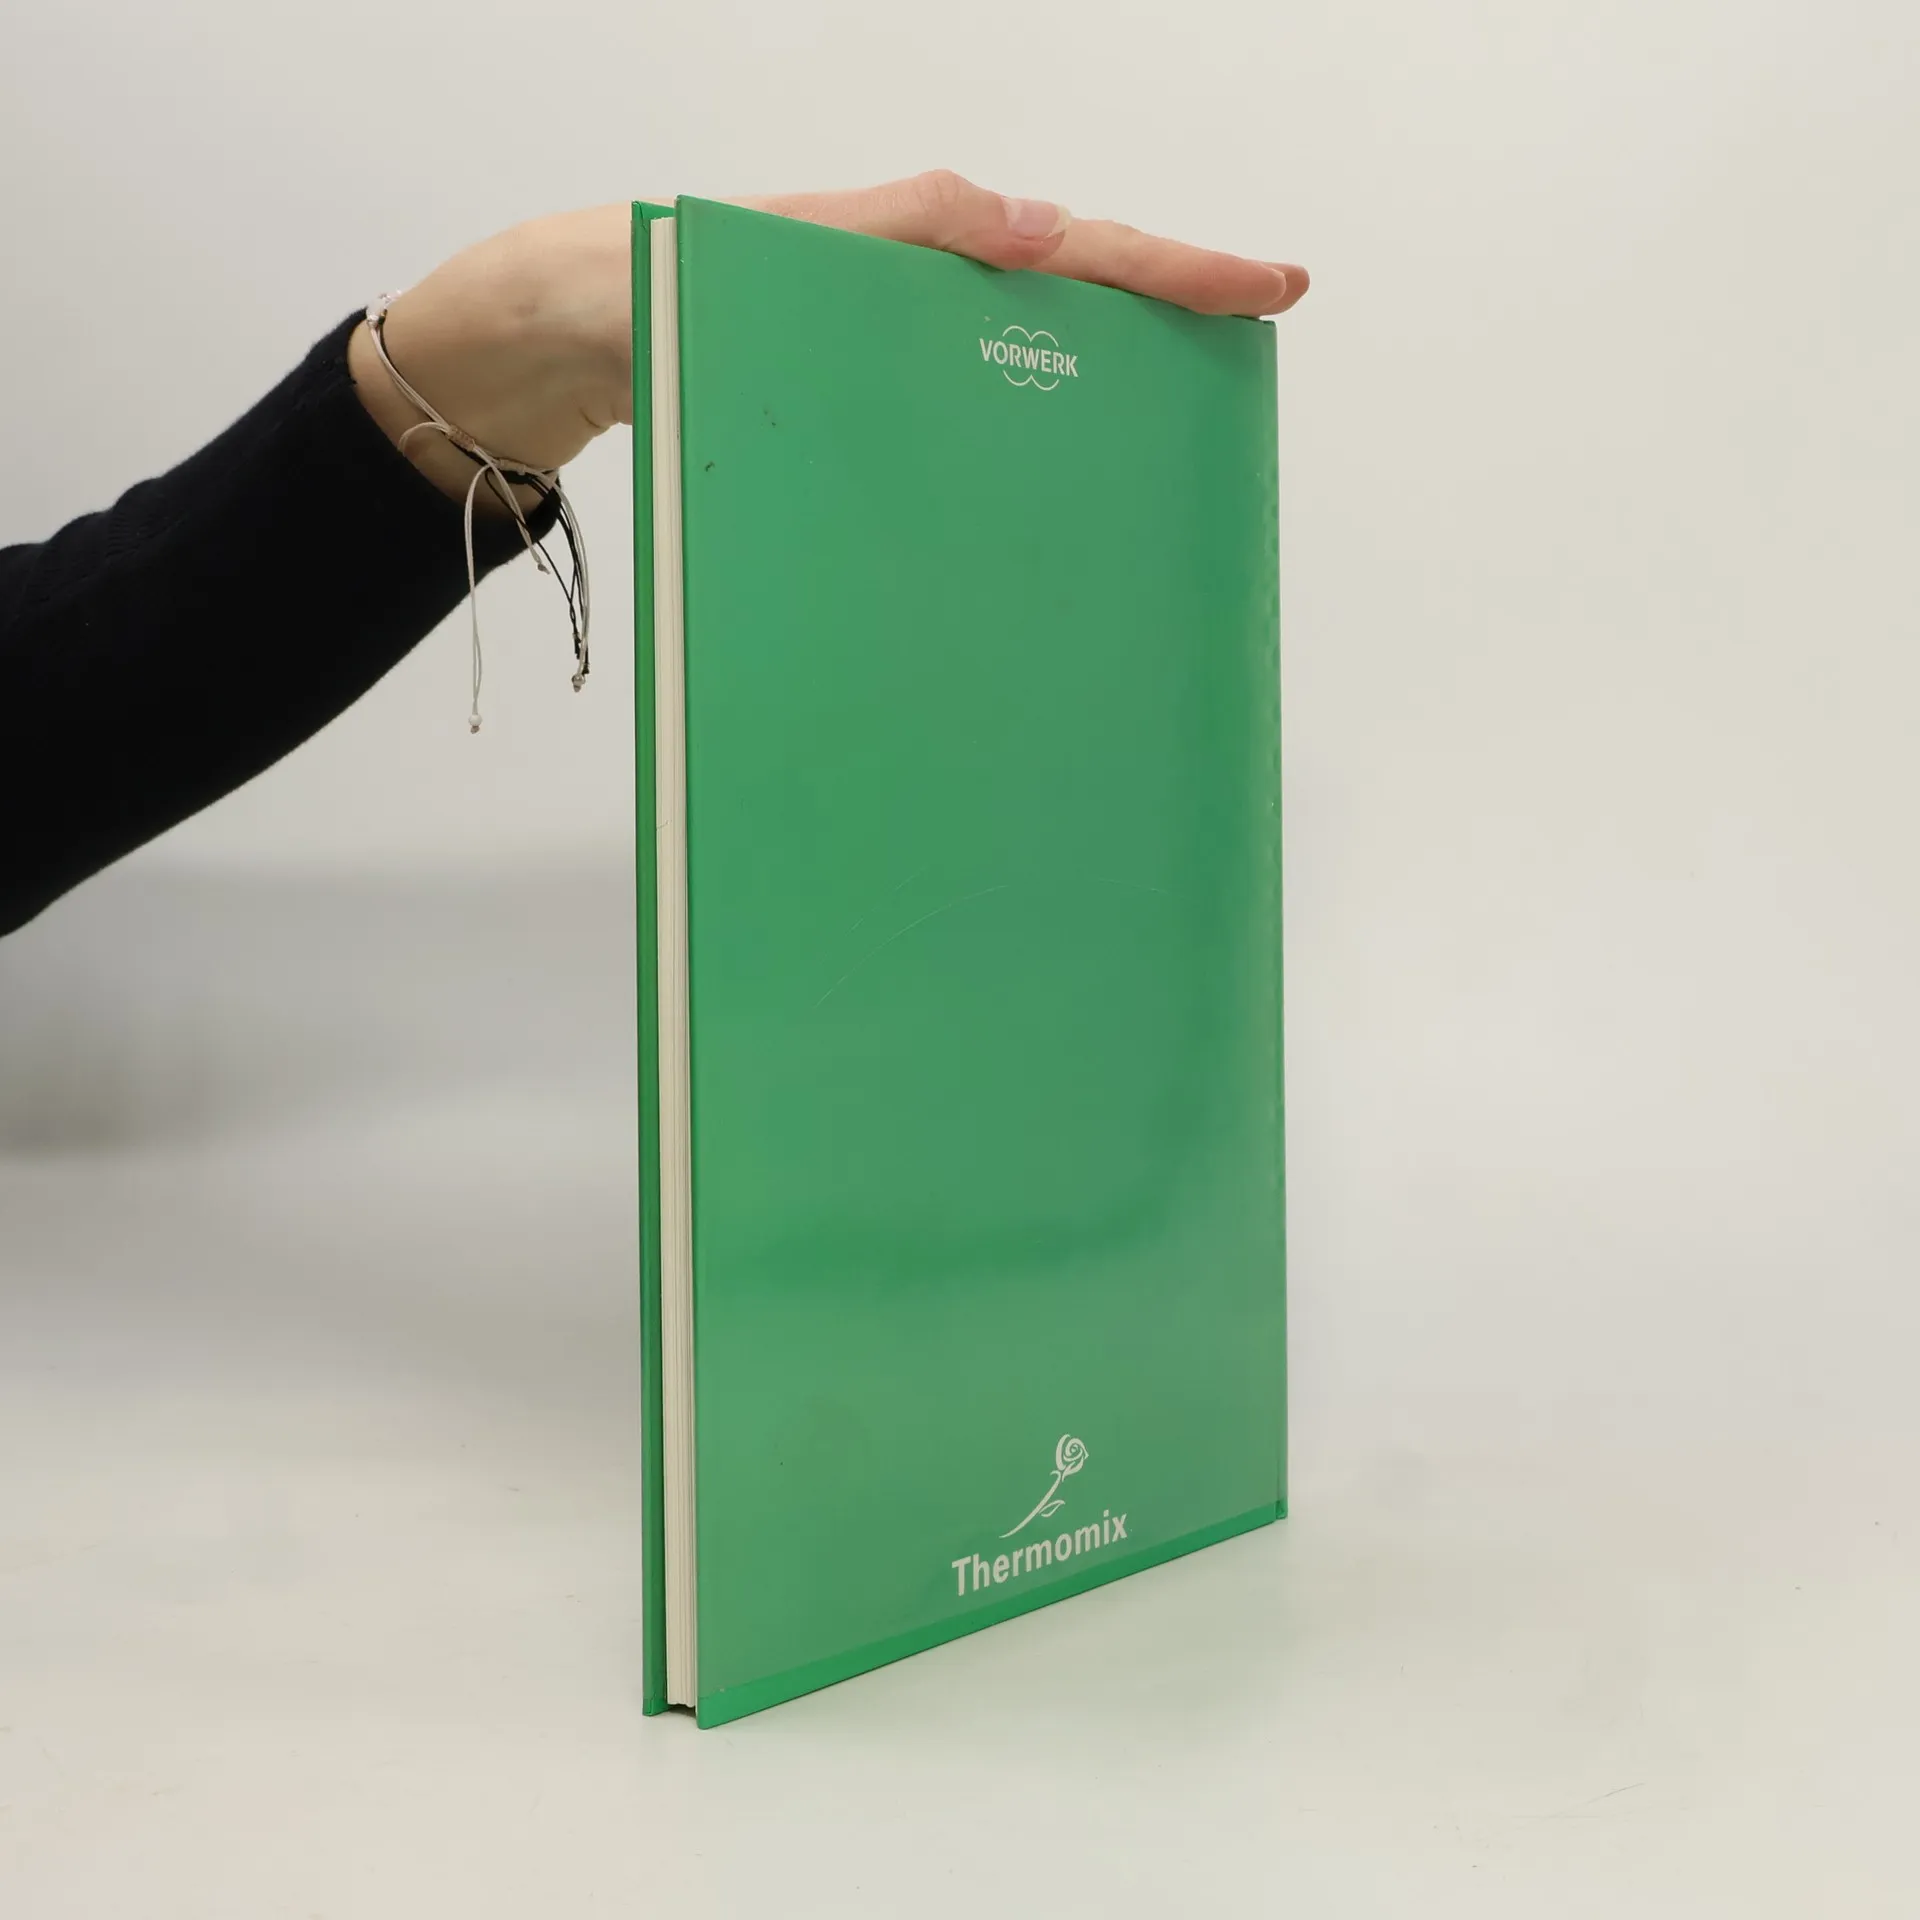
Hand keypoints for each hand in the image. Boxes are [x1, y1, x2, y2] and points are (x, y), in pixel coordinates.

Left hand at [349, 170, 1309, 504]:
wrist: (545, 347)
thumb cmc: (625, 283)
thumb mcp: (743, 245)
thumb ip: (878, 229)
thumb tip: (1029, 226)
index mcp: (905, 250)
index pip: (1066, 251)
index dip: (1172, 270)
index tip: (1268, 289)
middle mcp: (907, 311)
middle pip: (1063, 325)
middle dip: (1159, 350)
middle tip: (1240, 395)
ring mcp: (883, 376)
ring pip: (1015, 395)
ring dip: (1086, 432)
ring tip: (1158, 487)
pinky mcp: (851, 434)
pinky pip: (950, 450)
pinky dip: (1000, 479)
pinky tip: (1029, 530)